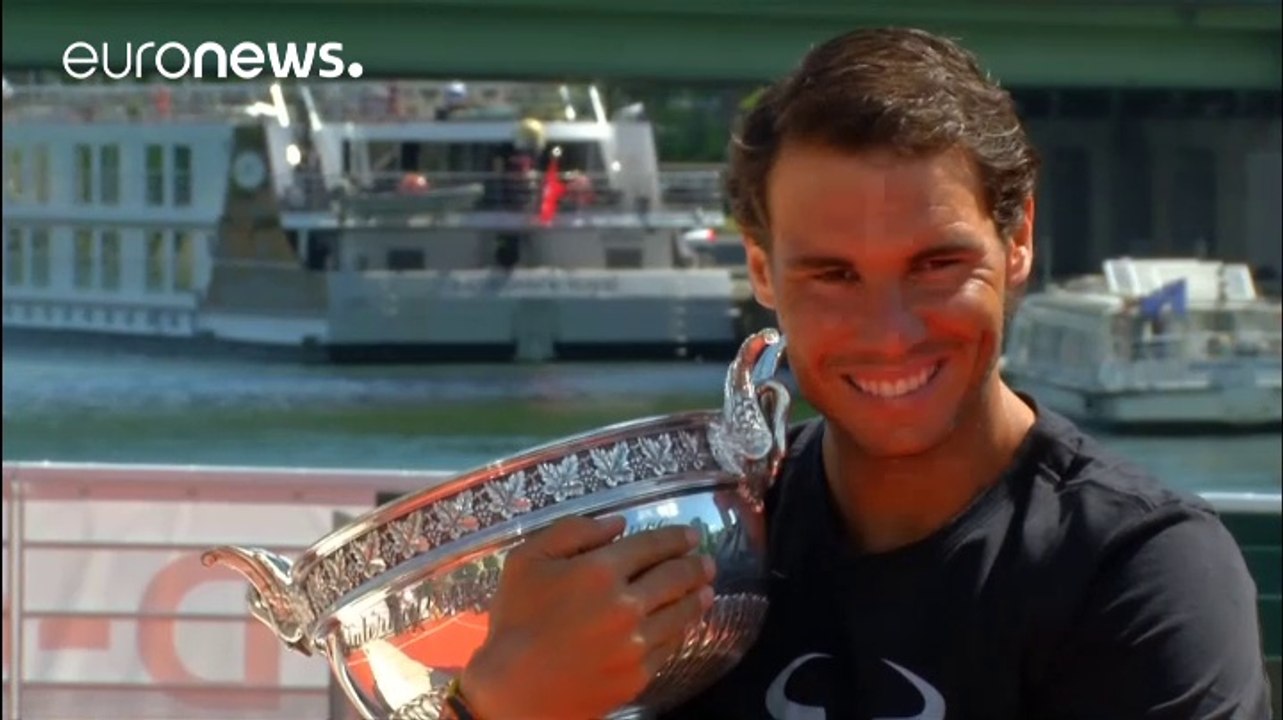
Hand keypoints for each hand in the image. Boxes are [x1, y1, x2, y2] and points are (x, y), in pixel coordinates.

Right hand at [459, 515, 716, 718]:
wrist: (515, 694)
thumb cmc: (516, 622)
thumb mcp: (526, 561)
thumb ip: (571, 532)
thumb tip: (618, 524)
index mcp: (600, 570)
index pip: (652, 545)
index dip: (676, 538)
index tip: (691, 535)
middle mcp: (627, 604)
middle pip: (675, 577)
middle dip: (695, 565)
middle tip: (706, 561)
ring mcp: (637, 642)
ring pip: (681, 613)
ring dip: (698, 597)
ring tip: (707, 589)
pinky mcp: (639, 673)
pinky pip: (670, 645)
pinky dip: (682, 629)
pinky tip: (684, 623)